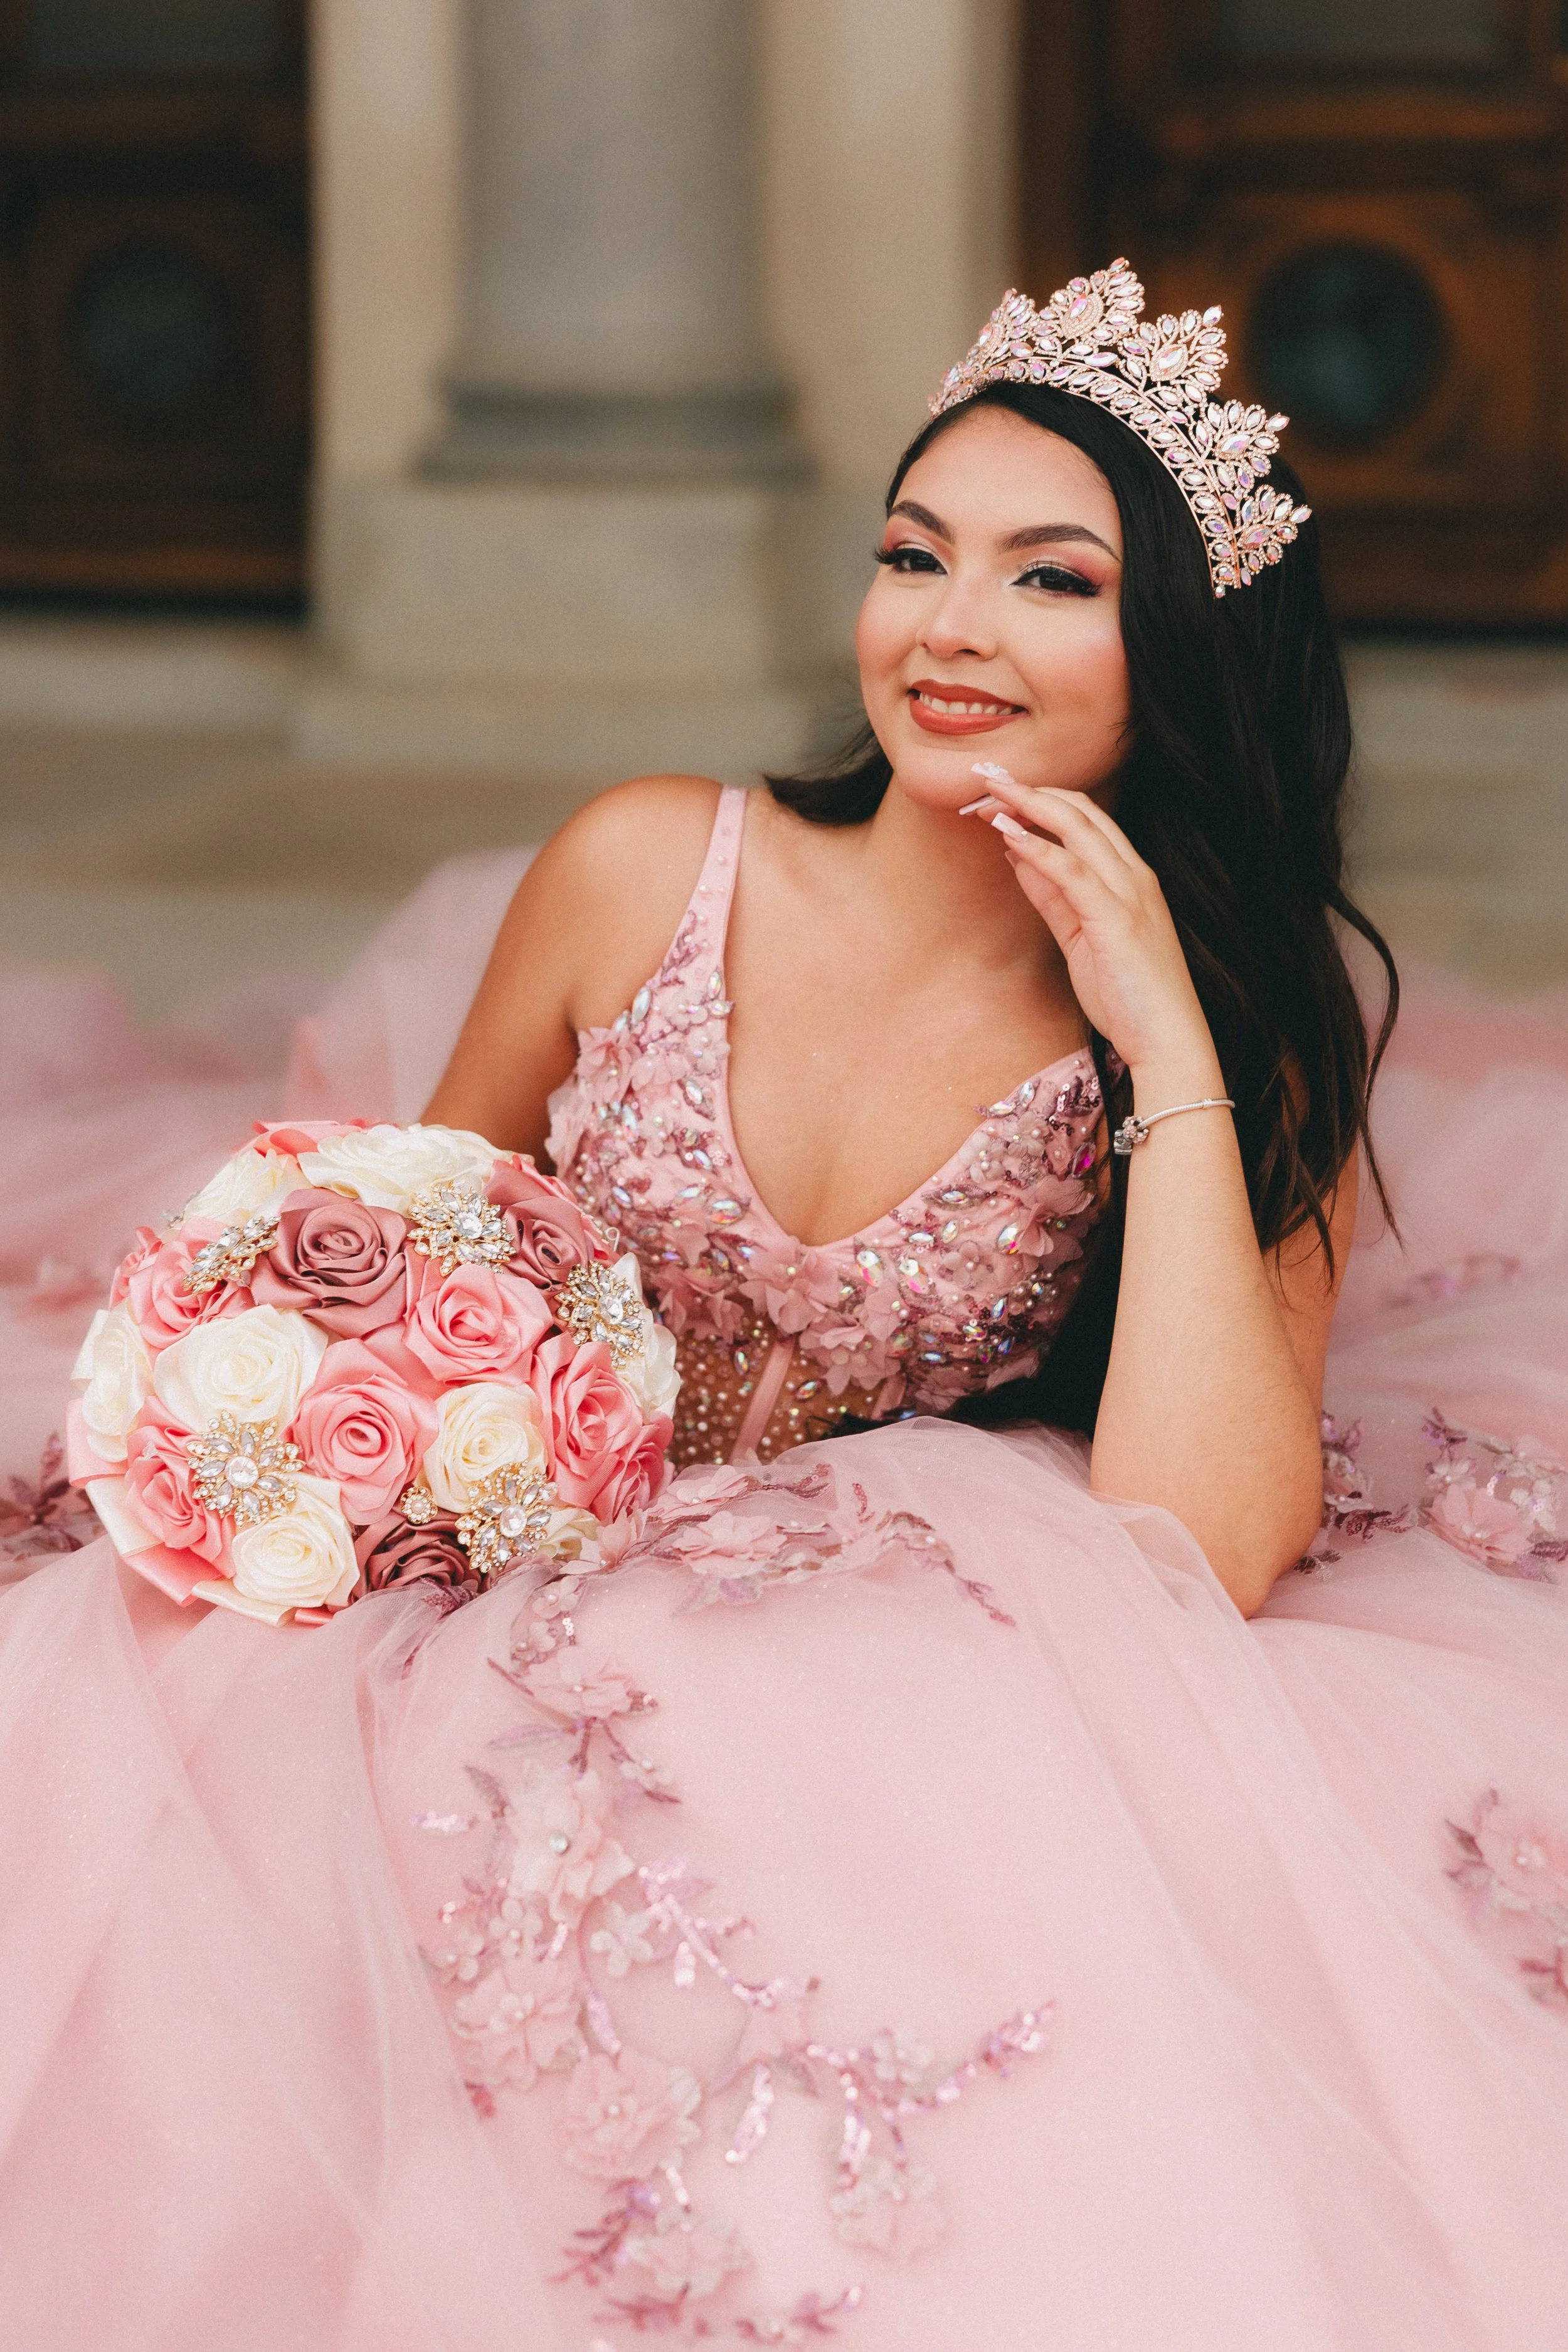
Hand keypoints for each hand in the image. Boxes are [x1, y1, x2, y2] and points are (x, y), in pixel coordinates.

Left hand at [970, 770, 1218, 1084]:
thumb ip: (1052, 897)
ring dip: (1028, 806)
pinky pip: (1072, 870)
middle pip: (1081, 811)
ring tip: (987, 795)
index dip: (1043, 799)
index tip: (1001, 792)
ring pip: (1077, 828)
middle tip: (986, 781)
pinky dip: (1037, 847)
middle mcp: (1135, 876)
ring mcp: (1129, 894)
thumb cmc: (1128, 995)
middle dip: (1031, 790)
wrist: (1167, 1041)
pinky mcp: (1116, 918)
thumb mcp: (1080, 938)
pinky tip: (1007, 834)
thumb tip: (1018, 857)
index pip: (1088, 819)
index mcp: (1132, 879)